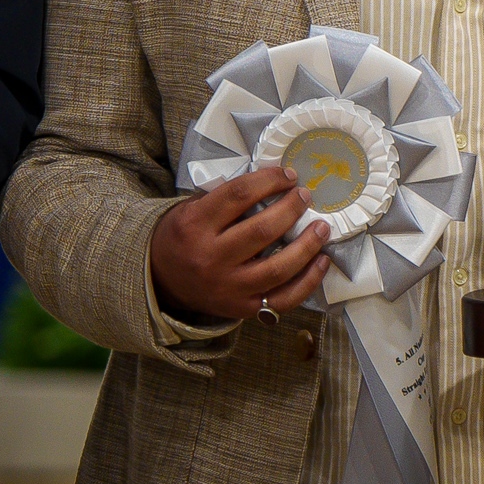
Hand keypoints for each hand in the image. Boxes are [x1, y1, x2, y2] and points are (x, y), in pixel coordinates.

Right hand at [149, 165, 328, 321]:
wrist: (160, 281)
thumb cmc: (184, 238)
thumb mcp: (192, 210)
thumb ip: (227, 197)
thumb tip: (276, 180)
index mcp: (194, 226)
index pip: (238, 195)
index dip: (270, 180)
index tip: (290, 175)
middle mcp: (210, 258)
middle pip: (262, 231)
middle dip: (292, 209)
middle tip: (306, 196)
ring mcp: (227, 287)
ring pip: (278, 268)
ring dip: (308, 245)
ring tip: (322, 227)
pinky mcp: (242, 308)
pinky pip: (284, 298)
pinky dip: (309, 280)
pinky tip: (322, 260)